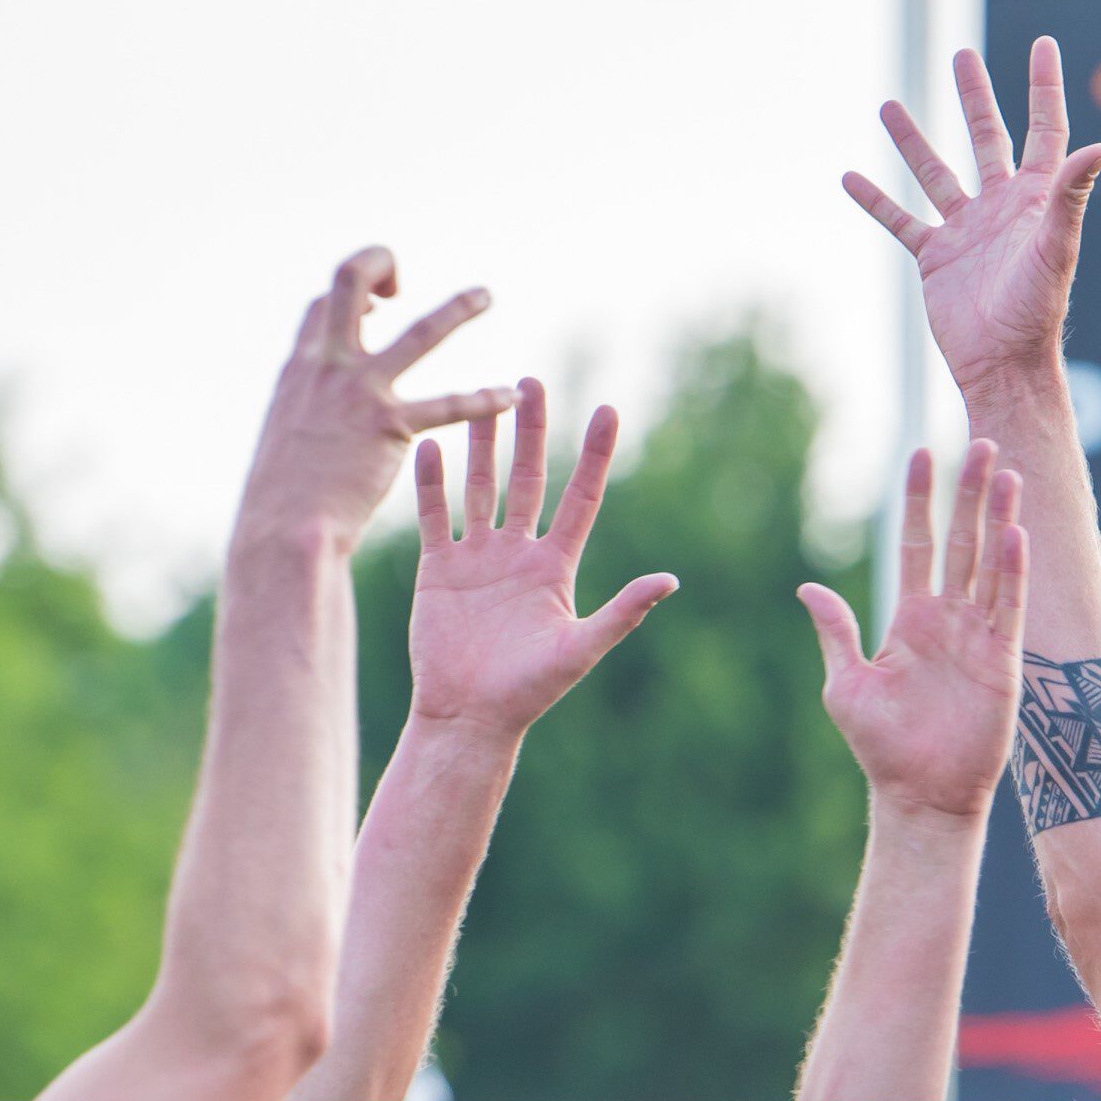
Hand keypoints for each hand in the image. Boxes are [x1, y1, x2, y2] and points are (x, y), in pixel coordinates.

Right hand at [240, 248, 515, 544]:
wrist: (281, 531)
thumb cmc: (280, 502)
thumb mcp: (282, 441)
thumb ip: (301, 418)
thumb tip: (306, 422)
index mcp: (298, 371)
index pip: (320, 306)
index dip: (348, 297)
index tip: (375, 304)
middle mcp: (327, 368)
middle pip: (347, 279)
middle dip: (378, 260)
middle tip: (403, 278)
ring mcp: (359, 391)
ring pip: (419, 331)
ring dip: (457, 308)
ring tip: (486, 295)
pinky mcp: (389, 426)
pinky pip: (450, 404)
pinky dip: (484, 398)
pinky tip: (509, 397)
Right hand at [409, 379, 676, 738]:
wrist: (468, 718)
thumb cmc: (528, 692)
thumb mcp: (581, 649)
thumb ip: (623, 612)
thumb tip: (670, 580)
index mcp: (555, 566)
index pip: (581, 498)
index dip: (596, 455)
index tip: (608, 409)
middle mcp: (518, 553)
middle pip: (528, 479)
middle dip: (532, 432)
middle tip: (531, 382)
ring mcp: (477, 558)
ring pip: (481, 488)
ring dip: (481, 446)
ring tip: (484, 401)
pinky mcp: (438, 569)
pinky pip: (435, 516)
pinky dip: (432, 484)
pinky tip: (430, 447)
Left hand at [796, 445, 1025, 820]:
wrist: (919, 794)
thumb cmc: (881, 747)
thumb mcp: (846, 684)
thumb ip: (837, 632)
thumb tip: (806, 587)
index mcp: (909, 619)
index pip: (916, 544)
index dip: (919, 499)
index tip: (920, 453)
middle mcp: (948, 619)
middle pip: (961, 541)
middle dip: (970, 492)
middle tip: (981, 443)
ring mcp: (979, 636)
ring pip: (991, 563)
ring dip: (999, 518)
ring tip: (1009, 472)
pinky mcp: (1003, 661)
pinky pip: (1009, 606)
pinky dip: (1013, 570)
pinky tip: (1015, 533)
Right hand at [842, 40, 1100, 419]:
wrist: (1001, 363)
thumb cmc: (1036, 309)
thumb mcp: (1056, 247)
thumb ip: (1070, 194)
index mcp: (1034, 198)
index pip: (1044, 128)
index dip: (1044, 86)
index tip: (1042, 44)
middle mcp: (999, 206)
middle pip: (985, 137)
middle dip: (974, 97)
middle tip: (961, 56)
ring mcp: (964, 230)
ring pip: (934, 173)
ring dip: (912, 140)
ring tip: (889, 105)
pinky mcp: (934, 258)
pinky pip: (900, 221)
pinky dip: (876, 201)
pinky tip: (851, 178)